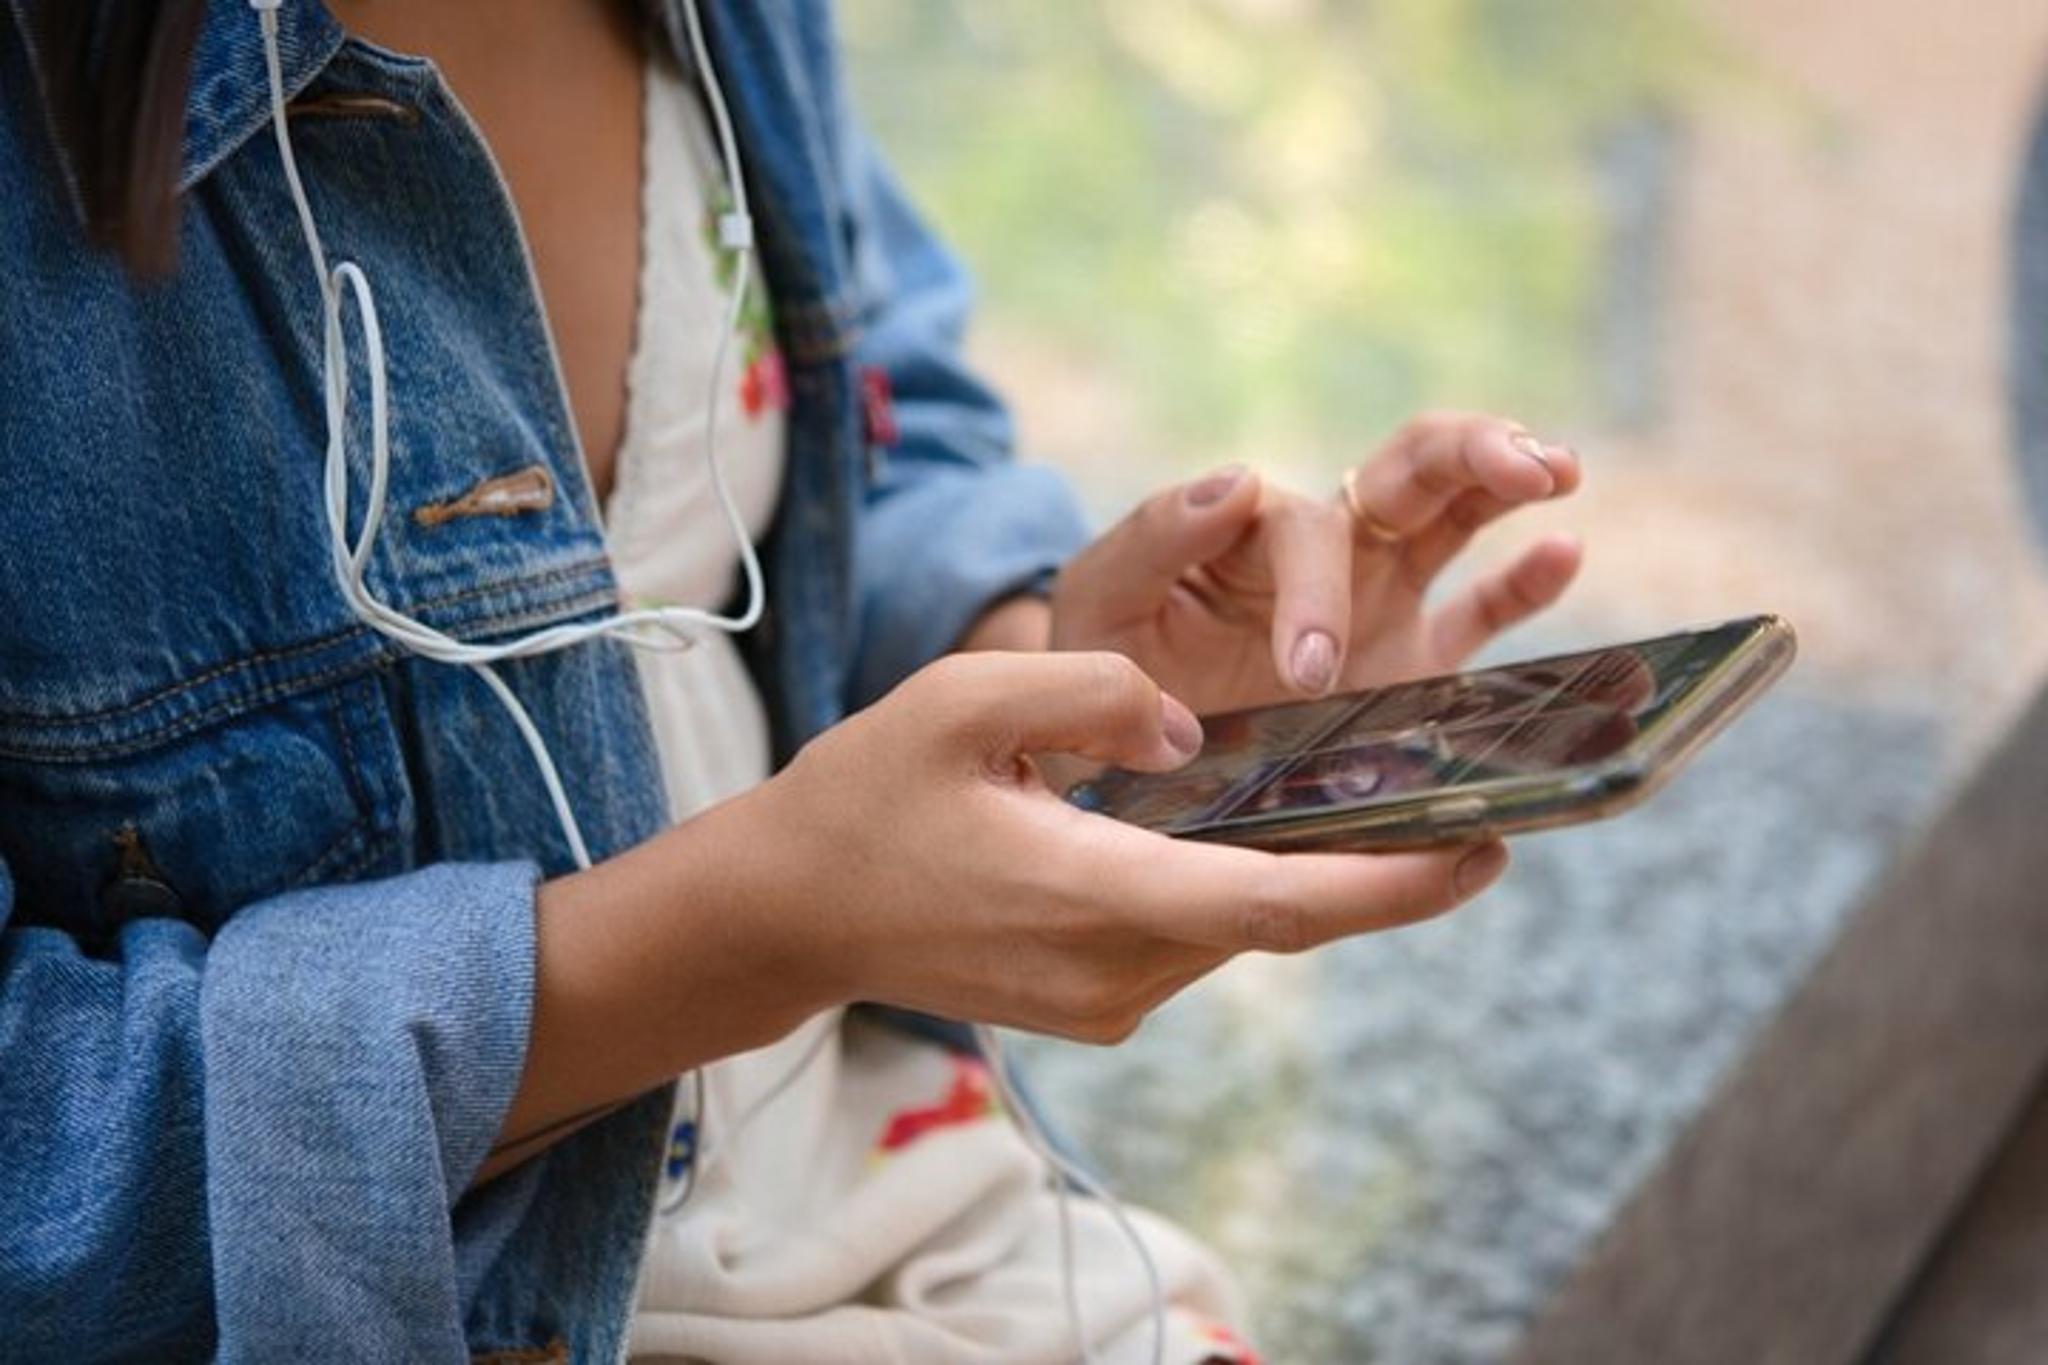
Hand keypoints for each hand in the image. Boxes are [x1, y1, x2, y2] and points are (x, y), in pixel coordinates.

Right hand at [742, 650, 1507, 1042]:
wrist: (789, 912)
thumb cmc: (865, 797)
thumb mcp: (961, 701)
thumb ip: (1090, 688)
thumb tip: (1191, 722)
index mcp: (1090, 896)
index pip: (1276, 903)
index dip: (1394, 885)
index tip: (1487, 849)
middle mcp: (1114, 971)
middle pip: (1280, 919)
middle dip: (1385, 871)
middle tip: (1480, 802)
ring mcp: (1105, 1001)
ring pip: (1242, 928)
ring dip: (1316, 873)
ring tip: (1393, 796)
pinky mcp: (1095, 1001)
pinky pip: (1200, 936)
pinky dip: (1251, 886)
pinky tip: (1277, 828)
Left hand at [1049, 413, 1584, 715]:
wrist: (1118, 744)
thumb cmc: (1107, 660)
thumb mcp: (1105, 596)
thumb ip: (1156, 536)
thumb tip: (1239, 478)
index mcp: (1255, 530)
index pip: (1308, 531)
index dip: (1319, 593)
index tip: (1308, 674)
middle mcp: (1328, 551)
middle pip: (1410, 468)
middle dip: (1470, 451)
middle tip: (1525, 461)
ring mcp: (1380, 599)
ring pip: (1458, 515)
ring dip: (1509, 481)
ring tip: (1559, 469)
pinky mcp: (1411, 661)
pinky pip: (1480, 613)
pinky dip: (1525, 581)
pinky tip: (1564, 551)